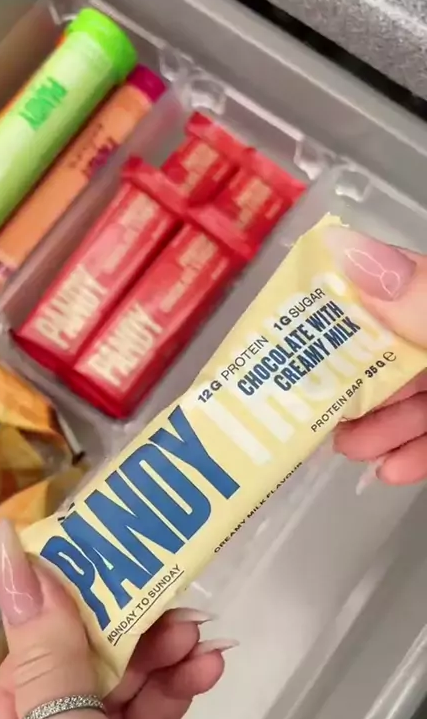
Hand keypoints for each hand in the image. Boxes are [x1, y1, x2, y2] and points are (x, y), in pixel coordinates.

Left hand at [0, 520, 238, 718]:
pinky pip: (156, 717)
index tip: (92, 563)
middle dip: (119, 637)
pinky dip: (179, 685)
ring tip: (193, 634)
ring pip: (118, 694)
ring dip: (157, 656)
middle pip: (70, 683)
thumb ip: (46, 673)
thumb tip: (17, 566)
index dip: (52, 622)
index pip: (15, 684)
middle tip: (159, 595)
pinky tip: (204, 666)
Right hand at [326, 228, 426, 485]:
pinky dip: (417, 452)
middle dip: (358, 385)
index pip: (393, 289)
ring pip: (419, 398)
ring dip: (381, 427)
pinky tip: (392, 470)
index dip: (348, 309)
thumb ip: (418, 298)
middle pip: (399, 352)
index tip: (303, 336)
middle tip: (318, 411)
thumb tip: (344, 248)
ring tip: (352, 449)